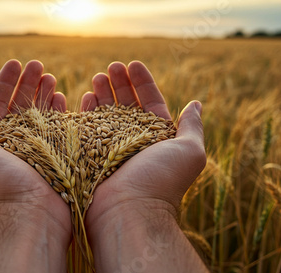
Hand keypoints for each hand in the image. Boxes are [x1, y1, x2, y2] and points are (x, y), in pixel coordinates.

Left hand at [0, 60, 69, 271]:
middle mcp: (16, 143)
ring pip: (42, 114)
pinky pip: (60, 128)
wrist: (30, 214)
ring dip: (45, 93)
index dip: (6, 82)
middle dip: (29, 83)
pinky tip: (64, 97)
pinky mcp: (58, 155)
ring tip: (51, 76)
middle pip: (22, 105)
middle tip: (38, 64)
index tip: (15, 62)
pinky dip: (61, 111)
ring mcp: (39, 149)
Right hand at [82, 61, 207, 271]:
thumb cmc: (160, 181)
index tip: (133, 64)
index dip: (142, 83)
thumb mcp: (189, 151)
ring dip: (102, 94)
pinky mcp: (91, 156)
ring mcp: (111, 149)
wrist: (128, 212)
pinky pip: (88, 128)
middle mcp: (134, 142)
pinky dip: (86, 111)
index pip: (151, 103)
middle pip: (126, 105)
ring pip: (106, 114)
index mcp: (157, 139)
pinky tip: (84, 96)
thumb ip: (192, 127)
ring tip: (97, 76)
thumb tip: (196, 104)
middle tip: (111, 67)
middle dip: (119, 84)